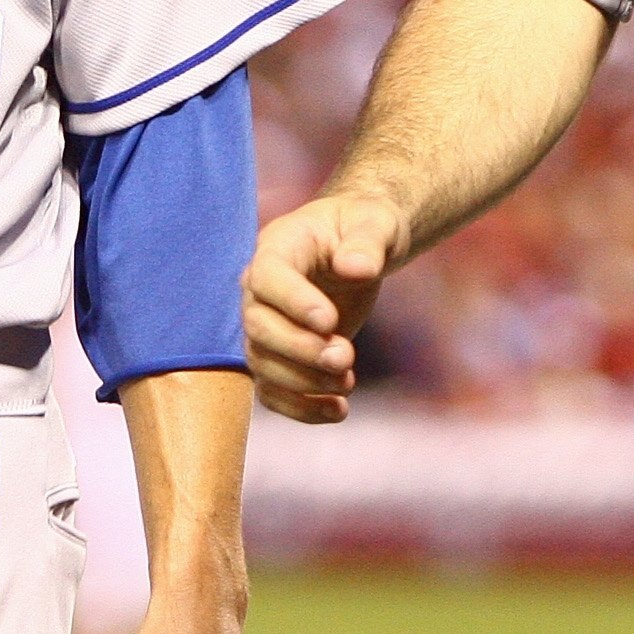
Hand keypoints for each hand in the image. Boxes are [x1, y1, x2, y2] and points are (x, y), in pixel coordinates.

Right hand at [243, 189, 408, 423]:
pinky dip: (301, 409)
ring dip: (304, 383)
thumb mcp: (375, 223)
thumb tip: (357, 269)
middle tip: (345, 357)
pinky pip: (273, 391)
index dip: (293, 303)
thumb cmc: (363, 226)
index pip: (267, 278)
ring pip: (262, 364)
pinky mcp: (279, 356)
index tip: (331, 321)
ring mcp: (265, 325)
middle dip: (301, 350)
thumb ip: (367, 242)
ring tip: (347, 381)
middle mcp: (260, 290)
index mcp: (277, 247)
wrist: (356, 247)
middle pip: (258, 327)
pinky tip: (338, 411)